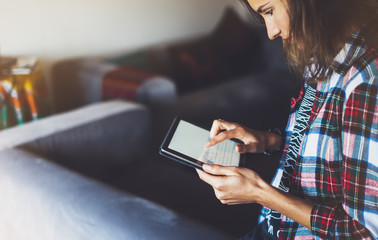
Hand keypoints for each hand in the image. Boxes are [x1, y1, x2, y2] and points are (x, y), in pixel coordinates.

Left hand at [196, 164, 312, 228]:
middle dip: (215, 174)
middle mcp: (219, 194)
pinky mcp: (227, 201)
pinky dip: (226, 185)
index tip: (199, 164)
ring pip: (217, 185)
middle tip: (227, 169)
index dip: (200, 169)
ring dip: (221, 180)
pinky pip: (222, 191)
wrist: (260, 192)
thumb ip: (217, 169)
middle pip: (210, 180)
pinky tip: (235, 183)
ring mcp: (223, 199)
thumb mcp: (233, 169)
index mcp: (219, 185)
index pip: (203, 176)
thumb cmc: (250, 180)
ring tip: (234, 177)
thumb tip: (205, 167)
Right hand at [205, 119, 270, 153]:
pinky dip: (218, 130)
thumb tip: (236, 149)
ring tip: (217, 140)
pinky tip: (221, 138)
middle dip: (213, 132)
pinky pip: (222, 125)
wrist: (264, 138)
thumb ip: (245, 148)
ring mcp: (234, 125)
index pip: (222, 134)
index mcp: (239, 131)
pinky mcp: (234, 126)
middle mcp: (235, 126)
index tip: (207, 145)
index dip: (213, 140)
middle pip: (218, 123)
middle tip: (213, 141)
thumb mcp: (254, 148)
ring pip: (219, 123)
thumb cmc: (259, 143)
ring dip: (215, 130)